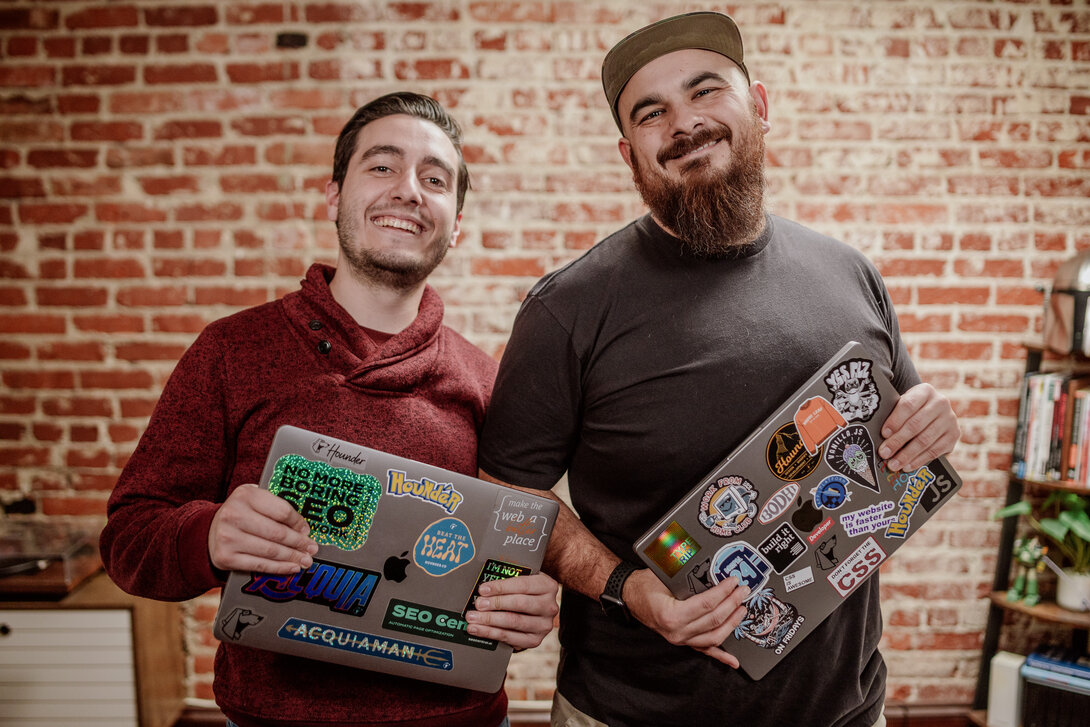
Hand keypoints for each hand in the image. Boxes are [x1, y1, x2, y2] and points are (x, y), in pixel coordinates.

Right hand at [208, 484, 317, 573]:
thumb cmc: (240, 514)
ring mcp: (228, 537)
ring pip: (270, 551)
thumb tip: (303, 526)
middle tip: (311, 548)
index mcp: (246, 495)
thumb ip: (275, 506)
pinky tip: (291, 567)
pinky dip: (279, 568)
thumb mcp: (254, 500)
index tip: (307, 530)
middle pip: (277, 533)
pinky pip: (259, 565)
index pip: (281, 511)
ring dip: (292, 557)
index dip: (298, 523)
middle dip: (299, 543)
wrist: (209, 531)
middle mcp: (234, 515)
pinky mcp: (226, 557)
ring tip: (305, 560)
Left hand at [465, 572, 558, 649]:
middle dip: (495, 603)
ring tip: (473, 619)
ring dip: (489, 620)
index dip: (501, 587)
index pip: (522, 585)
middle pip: (519, 604)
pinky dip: (491, 633)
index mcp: (547, 586)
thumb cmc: (523, 593)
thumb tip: (483, 587)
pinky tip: (478, 630)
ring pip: (514, 622)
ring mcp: (543, 625)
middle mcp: (549, 606)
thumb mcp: (522, 581)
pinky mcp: (535, 640)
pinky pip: (510, 638)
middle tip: (478, 604)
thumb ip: (507, 581)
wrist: (534, 612)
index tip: (483, 589)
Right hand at [624, 569, 749, 666]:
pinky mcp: (683, 642)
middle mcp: (677, 631)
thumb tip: (710, 566)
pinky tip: (733, 661)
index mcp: (671, 615)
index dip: (723, 592)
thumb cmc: (643, 585)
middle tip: (743, 591)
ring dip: (731, 624)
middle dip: (732, 604)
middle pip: (713, 620)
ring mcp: (680, 640)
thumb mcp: (663, 575)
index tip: (733, 582)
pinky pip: (705, 651)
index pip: (706, 604)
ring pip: (714, 637)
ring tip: (742, 610)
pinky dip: (720, 656)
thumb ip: (686, 574)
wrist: (629, 595)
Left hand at [879, 382, 959, 471]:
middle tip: (884, 453)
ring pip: (925, 440)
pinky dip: (919, 460)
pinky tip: (908, 466)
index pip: (908, 405)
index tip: (883, 434)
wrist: (933, 410)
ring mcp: (950, 419)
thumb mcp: (903, 404)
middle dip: (897, 441)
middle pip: (916, 425)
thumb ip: (893, 415)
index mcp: (925, 391)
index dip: (895, 421)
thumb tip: (879, 437)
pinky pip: (935, 450)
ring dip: (907, 455)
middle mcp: (941, 403)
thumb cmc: (911, 409)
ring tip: (894, 464)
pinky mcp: (954, 435)